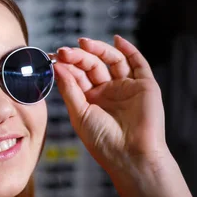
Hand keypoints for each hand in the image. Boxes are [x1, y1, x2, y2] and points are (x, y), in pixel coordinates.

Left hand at [53, 35, 169, 174]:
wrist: (130, 155)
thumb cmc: (102, 141)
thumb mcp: (79, 113)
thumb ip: (69, 89)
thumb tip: (57, 66)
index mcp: (90, 100)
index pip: (76, 76)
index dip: (65, 65)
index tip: (52, 57)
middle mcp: (108, 91)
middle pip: (92, 66)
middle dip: (78, 57)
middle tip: (64, 52)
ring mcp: (126, 87)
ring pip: (112, 61)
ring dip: (98, 50)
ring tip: (83, 43)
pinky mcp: (144, 86)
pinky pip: (138, 63)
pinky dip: (129, 50)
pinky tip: (116, 40)